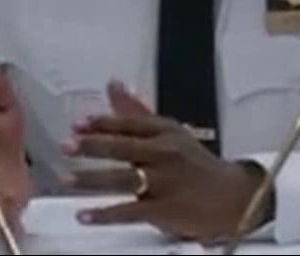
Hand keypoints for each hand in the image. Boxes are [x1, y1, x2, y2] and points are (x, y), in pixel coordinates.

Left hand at [61, 80, 269, 243]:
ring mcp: (165, 182)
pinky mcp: (165, 209)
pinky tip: (85, 214)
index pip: (129, 123)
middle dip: (92, 146)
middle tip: (67, 146)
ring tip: (67, 179)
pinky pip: (130, 211)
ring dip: (92, 180)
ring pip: (124, 179)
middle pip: (124, 148)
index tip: (78, 124)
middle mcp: (165, 154)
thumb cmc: (195, 163)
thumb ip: (135, 111)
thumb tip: (112, 84)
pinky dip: (105, 213)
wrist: (232, 196)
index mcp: (165, 132)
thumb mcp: (169, 132)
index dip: (102, 123)